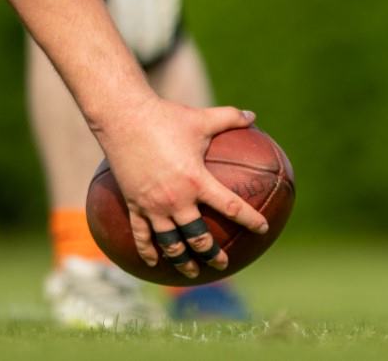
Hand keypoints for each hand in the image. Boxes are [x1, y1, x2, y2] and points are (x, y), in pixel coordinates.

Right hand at [99, 98, 270, 279]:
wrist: (124, 118)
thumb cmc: (165, 117)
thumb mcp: (201, 118)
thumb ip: (229, 117)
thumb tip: (252, 115)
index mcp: (197, 180)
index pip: (230, 206)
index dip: (249, 219)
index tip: (263, 229)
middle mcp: (176, 199)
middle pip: (198, 237)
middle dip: (213, 254)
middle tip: (224, 263)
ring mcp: (154, 206)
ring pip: (171, 243)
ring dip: (183, 261)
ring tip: (192, 273)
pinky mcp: (134, 205)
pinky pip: (142, 235)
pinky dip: (148, 251)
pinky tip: (154, 263)